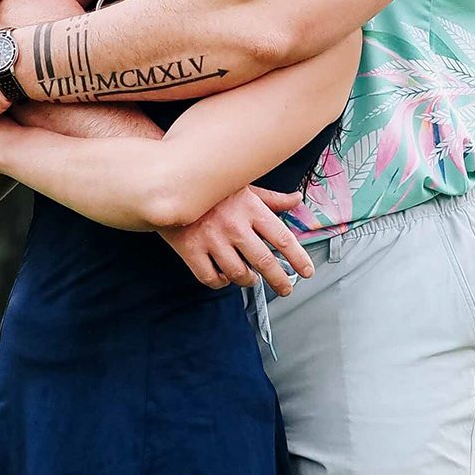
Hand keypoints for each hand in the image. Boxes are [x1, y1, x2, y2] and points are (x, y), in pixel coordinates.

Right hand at [159, 185, 316, 296]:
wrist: (168, 185)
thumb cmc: (211, 189)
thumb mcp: (243, 187)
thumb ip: (271, 199)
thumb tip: (296, 200)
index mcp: (250, 209)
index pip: (282, 239)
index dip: (298, 258)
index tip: (306, 271)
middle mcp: (233, 226)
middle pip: (264, 261)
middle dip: (279, 280)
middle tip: (285, 288)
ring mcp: (211, 239)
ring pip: (237, 273)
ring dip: (247, 280)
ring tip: (250, 278)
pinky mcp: (190, 250)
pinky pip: (210, 278)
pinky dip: (220, 282)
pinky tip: (223, 277)